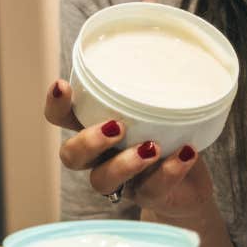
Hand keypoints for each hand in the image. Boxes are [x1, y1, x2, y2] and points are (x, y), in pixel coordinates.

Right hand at [43, 78, 215, 222]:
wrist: (190, 188)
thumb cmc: (167, 137)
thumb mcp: (157, 110)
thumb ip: (155, 91)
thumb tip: (174, 49)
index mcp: (94, 129)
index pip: (61, 118)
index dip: (55, 105)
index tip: (63, 85)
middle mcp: (100, 158)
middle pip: (71, 156)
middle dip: (88, 141)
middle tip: (116, 126)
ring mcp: (121, 182)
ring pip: (102, 180)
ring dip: (124, 163)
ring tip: (152, 147)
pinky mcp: (148, 196)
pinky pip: (151, 189)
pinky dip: (170, 171)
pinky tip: (186, 154)